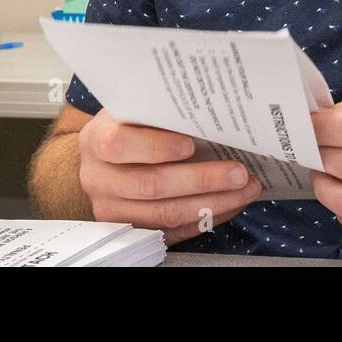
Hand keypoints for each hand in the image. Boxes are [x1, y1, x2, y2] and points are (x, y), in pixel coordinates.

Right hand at [78, 109, 261, 244]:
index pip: (119, 145)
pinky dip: (206, 219)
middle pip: (150, 185)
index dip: (156, 146)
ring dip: (211, 204)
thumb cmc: (129, 126)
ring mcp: (111, 209)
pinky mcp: (130, 230)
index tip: (190, 145)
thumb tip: (212, 114)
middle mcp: (98, 178)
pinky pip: (172, 231)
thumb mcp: (135, 109)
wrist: (106, 158)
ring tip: (245, 190)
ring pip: (164, 214)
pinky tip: (231, 204)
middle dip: (201, 180)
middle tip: (239, 173)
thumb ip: (160, 111)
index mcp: (97, 140)